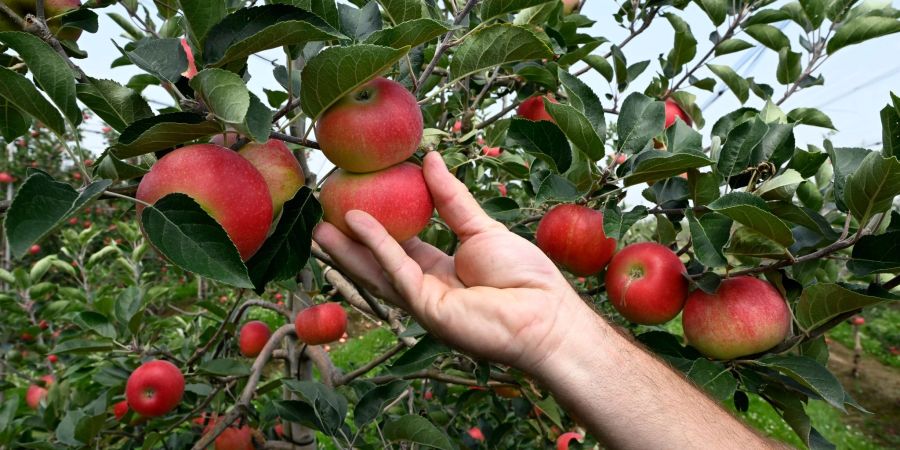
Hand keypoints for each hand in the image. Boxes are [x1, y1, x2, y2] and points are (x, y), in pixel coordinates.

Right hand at [314, 152, 586, 372]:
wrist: (546, 314)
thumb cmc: (525, 275)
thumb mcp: (480, 227)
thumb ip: (451, 197)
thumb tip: (430, 158)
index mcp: (441, 269)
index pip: (401, 245)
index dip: (378, 225)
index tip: (356, 199)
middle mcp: (427, 286)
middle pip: (380, 262)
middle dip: (350, 242)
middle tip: (323, 216)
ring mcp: (424, 300)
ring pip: (378, 271)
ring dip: (347, 250)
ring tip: (319, 227)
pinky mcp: (426, 308)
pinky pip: (397, 271)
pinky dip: (377, 246)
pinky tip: (357, 222)